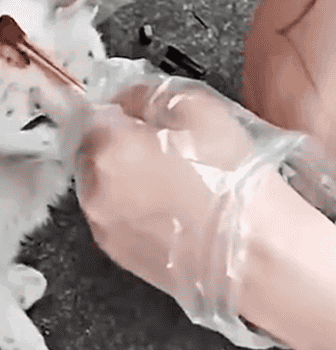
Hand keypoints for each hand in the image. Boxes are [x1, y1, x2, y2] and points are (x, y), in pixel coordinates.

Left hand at [53, 80, 260, 298]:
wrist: (256, 255)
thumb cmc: (232, 184)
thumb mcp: (199, 110)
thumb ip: (149, 95)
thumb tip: (127, 98)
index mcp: (108, 147)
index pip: (95, 113)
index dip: (122, 111)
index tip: (139, 117)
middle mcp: (95, 188)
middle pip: (95, 150)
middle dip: (120, 145)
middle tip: (163, 150)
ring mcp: (103, 224)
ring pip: (103, 185)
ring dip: (125, 179)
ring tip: (172, 183)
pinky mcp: (117, 253)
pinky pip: (116, 217)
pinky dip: (133, 209)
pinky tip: (170, 210)